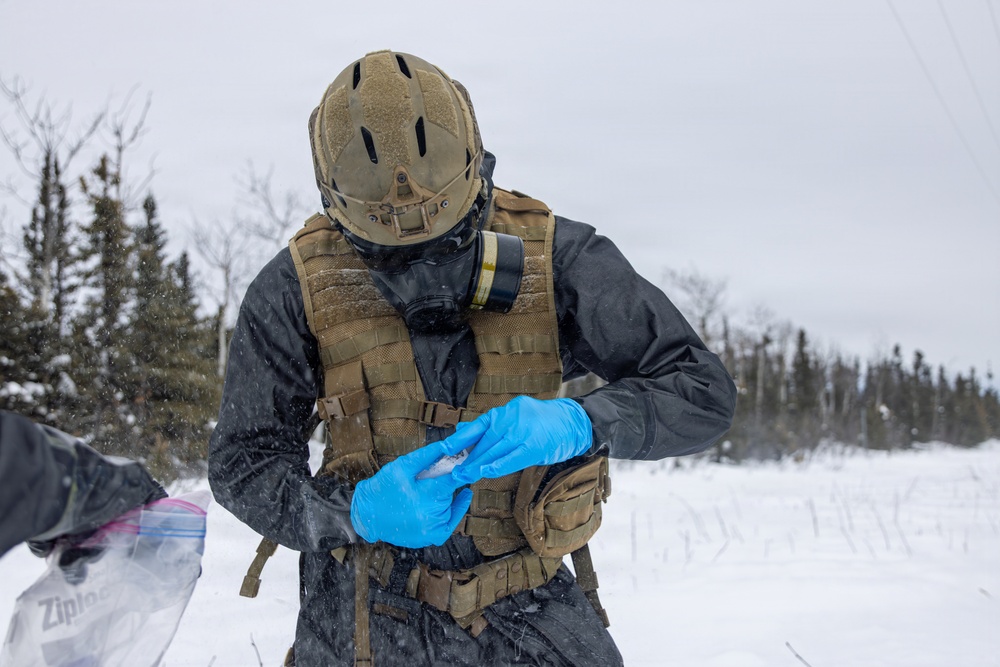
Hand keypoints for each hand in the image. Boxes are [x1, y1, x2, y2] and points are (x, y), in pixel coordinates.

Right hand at [350, 439, 472, 547]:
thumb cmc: (384, 488)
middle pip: (452, 492)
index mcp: (426, 495)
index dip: (467, 468)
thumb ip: (428, 455)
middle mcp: (433, 515)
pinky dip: (452, 510)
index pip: (456, 478)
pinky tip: (454, 498)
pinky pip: (451, 521)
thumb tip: (450, 443)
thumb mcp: (402, 466)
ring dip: (445, 497)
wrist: (368, 516)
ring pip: (451, 505)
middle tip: (431, 479)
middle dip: (447, 482)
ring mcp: (434, 530)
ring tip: (423, 494)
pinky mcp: (433, 538)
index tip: (477, 460)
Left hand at [448, 396, 592, 484]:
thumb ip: (489, 425)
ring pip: (494, 451)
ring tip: (464, 476)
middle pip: (484, 441)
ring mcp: (523, 432)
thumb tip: (461, 428)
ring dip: (477, 466)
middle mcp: (512, 418)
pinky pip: (512, 459)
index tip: (444, 449)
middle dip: (468, 458)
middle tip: (454, 471)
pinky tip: (486, 473)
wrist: (572, 423)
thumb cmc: (541, 422)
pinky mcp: (534, 446)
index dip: (459, 439)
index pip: (477, 426)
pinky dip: (498, 466)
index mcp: (505, 412)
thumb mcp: (514, 417)